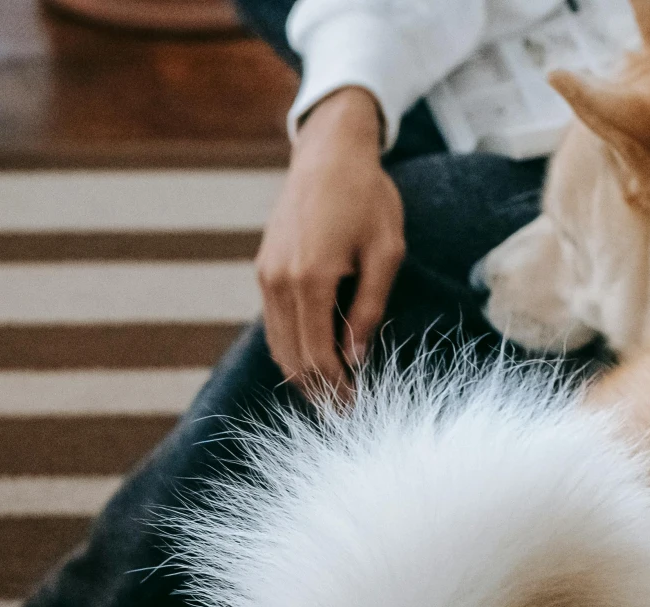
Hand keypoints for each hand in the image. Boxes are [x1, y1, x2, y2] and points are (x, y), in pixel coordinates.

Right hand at [257, 87, 404, 399]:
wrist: (329, 153)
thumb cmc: (367, 197)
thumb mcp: (386, 252)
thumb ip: (370, 308)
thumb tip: (357, 358)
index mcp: (311, 278)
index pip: (316, 355)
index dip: (335, 387)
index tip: (355, 407)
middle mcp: (279, 282)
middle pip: (291, 358)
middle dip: (317, 389)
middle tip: (343, 411)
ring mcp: (266, 276)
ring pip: (277, 344)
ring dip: (301, 373)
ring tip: (330, 392)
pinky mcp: (264, 269)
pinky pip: (274, 323)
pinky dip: (291, 347)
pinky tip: (314, 359)